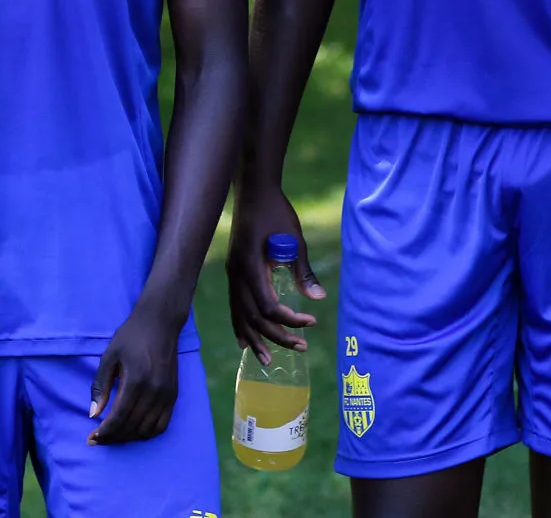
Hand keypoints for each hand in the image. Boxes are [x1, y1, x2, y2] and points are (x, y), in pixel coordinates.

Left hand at [88, 302, 184, 445]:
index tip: (92, 438)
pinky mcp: (174, 395)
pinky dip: (147, 433)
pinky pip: (162, 425)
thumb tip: (93, 414)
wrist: (160, 323)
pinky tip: (134, 432)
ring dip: (129, 437)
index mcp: (136, 380)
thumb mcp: (109, 357)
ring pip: (147, 429)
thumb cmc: (130, 337)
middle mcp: (154, 390)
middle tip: (99, 440)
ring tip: (114, 436)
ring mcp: (167, 394)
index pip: (119, 417)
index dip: (105, 432)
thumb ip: (100, 386)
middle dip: (113, 437)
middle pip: (132, 426)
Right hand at [226, 182, 323, 362]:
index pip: (268, 307)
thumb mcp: (294, 239)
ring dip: (255, 338)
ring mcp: (231, 273)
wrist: (253, 190)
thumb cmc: (276, 211)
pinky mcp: (233, 270)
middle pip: (253, 317)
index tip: (311, 322)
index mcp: (250, 266)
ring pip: (240, 315)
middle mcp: (236, 274)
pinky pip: (234, 305)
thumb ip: (303, 270)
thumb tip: (319, 299)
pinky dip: (240, 325)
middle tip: (300, 347)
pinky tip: (244, 341)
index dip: (289, 320)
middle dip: (276, 336)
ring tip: (268, 359)